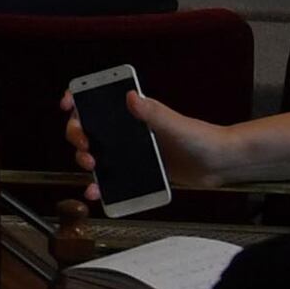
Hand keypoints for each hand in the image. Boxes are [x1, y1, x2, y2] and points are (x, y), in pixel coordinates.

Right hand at [59, 93, 222, 191]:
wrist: (220, 164)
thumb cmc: (202, 137)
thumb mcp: (175, 124)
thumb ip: (153, 112)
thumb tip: (131, 96)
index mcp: (135, 114)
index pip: (98, 101)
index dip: (79, 100)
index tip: (69, 105)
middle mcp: (128, 132)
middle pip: (90, 130)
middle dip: (78, 135)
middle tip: (84, 145)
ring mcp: (132, 153)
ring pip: (97, 154)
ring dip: (85, 160)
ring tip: (91, 168)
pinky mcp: (138, 173)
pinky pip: (113, 179)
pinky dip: (101, 187)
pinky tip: (96, 193)